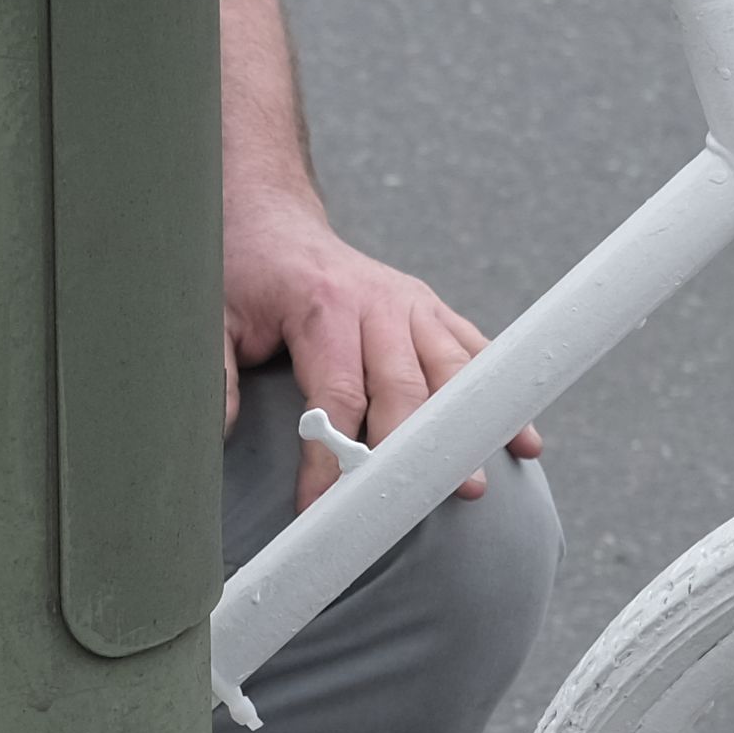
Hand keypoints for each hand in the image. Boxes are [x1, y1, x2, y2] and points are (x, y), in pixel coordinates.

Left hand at [224, 209, 542, 510]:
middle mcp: (377, 305)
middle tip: (417, 505)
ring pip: (451, 373)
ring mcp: (412, 306)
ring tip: (476, 483)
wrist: (273, 221)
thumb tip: (216, 438)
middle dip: (412, 453)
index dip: (334, 459)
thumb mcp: (210, 317)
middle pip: (405, 390)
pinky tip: (523, 439)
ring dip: (466, 429)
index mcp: (323, 308)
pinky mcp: (430, 311)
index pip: (339, 397)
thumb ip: (217, 377)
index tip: (324, 511)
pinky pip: (473, 354)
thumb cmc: (243, 274)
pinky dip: (496, 397)